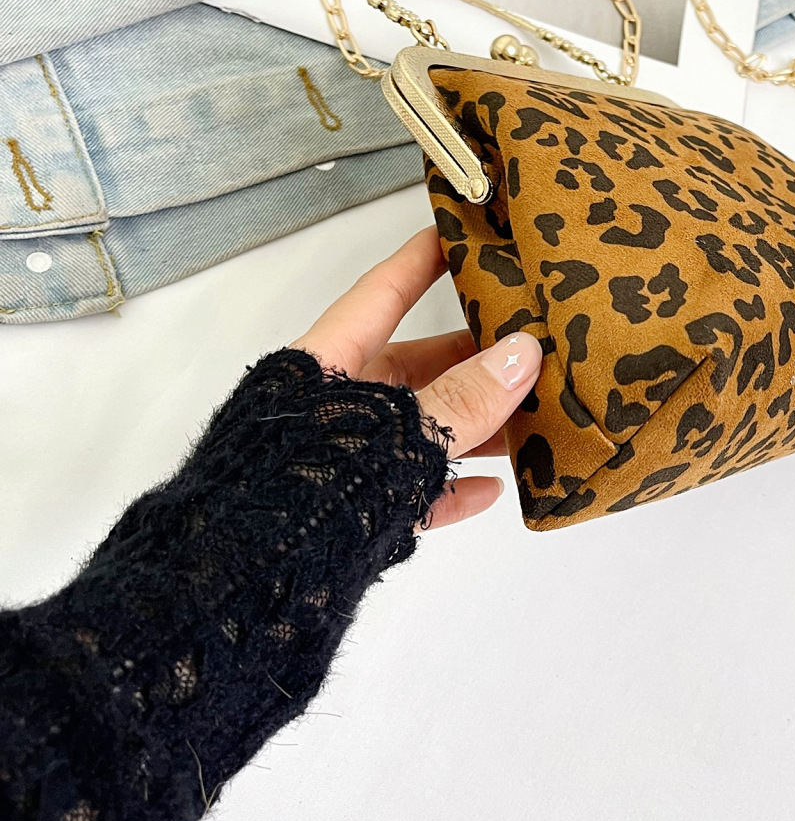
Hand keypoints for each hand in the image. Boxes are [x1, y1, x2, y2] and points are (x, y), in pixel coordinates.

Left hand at [291, 227, 540, 530]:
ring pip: (419, 431)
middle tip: (535, 347)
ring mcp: (340, 460)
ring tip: (531, 420)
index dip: (422, 261)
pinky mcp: (348, 513)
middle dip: (475, 361)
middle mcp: (334, 403)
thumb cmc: (305, 483)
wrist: (233, 585)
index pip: (382, 294)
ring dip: (473, 428)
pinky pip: (410, 491)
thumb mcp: (396, 431)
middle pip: (416, 367)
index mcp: (328, 362)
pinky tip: (492, 492)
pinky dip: (449, 489)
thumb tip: (525, 352)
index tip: (462, 235)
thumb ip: (463, 397)